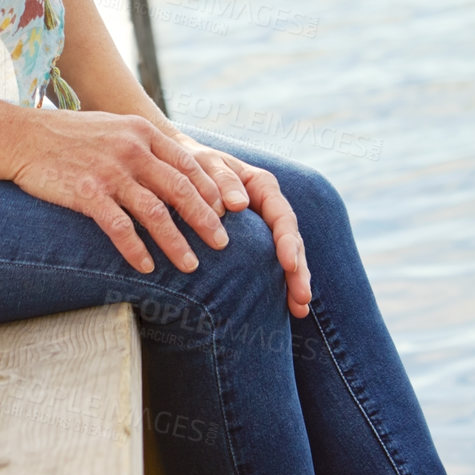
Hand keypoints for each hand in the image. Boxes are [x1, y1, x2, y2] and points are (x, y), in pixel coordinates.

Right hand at [9, 108, 238, 274]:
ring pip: (155, 213)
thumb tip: (174, 170)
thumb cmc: (69, 135)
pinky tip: (146, 266)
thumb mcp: (114, 127)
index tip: (224, 214)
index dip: (210, 191)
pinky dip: (136, 250)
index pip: (188, 164)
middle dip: (205, 220)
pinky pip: (119, 227)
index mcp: (141, 132)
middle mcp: (131, 149)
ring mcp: (109, 171)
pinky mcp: (86, 192)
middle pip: (180, 190)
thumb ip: (143, 145)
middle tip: (222, 245)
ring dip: (177, 242)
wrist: (21, 137)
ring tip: (191, 265)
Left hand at [170, 132, 311, 317]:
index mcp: (261, 186)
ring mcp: (262, 227)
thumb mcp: (204, 164)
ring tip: (299, 310)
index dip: (288, 241)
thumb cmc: (189, 163)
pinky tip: (287, 309)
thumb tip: (239, 204)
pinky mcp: (251, 243)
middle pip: (290, 241)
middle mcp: (267, 207)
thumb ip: (221, 179)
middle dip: (299, 271)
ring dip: (294, 282)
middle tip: (301, 299)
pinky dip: (277, 285)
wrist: (173, 167)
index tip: (289, 264)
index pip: (282, 216)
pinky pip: (268, 264)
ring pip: (286, 255)